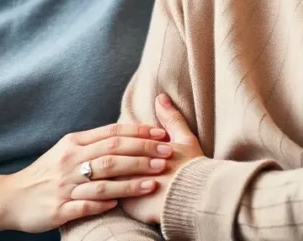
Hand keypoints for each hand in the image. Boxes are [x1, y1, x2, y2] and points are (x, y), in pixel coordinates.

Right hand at [0, 122, 172, 236]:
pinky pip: (85, 205)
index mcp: (73, 143)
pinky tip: (122, 204)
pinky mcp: (59, 209)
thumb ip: (93, 142)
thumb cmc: (46, 173)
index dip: (138, 132)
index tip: (161, 133)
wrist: (12, 197)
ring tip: (156, 179)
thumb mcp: (66, 150)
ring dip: (132, 180)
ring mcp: (64, 186)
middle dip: (143, 152)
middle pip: (112, 153)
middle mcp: (69, 161)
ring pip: (103, 180)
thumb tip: (126, 134)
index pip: (111, 133)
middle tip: (168, 154)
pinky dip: (104, 204)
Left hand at [120, 94, 205, 226]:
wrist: (196, 200)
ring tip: (110, 179)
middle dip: (107, 159)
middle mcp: (130, 165)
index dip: (119, 142)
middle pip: (109, 159)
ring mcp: (127, 186)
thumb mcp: (185, 140)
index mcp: (141, 149)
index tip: (120, 145)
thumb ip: (171, 119)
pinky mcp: (128, 206)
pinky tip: (112, 195)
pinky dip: (111, 196)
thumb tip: (161, 97)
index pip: (119, 141)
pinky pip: (113, 200)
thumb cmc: (192, 169)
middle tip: (106, 160)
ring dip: (107, 178)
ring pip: (108, 179)